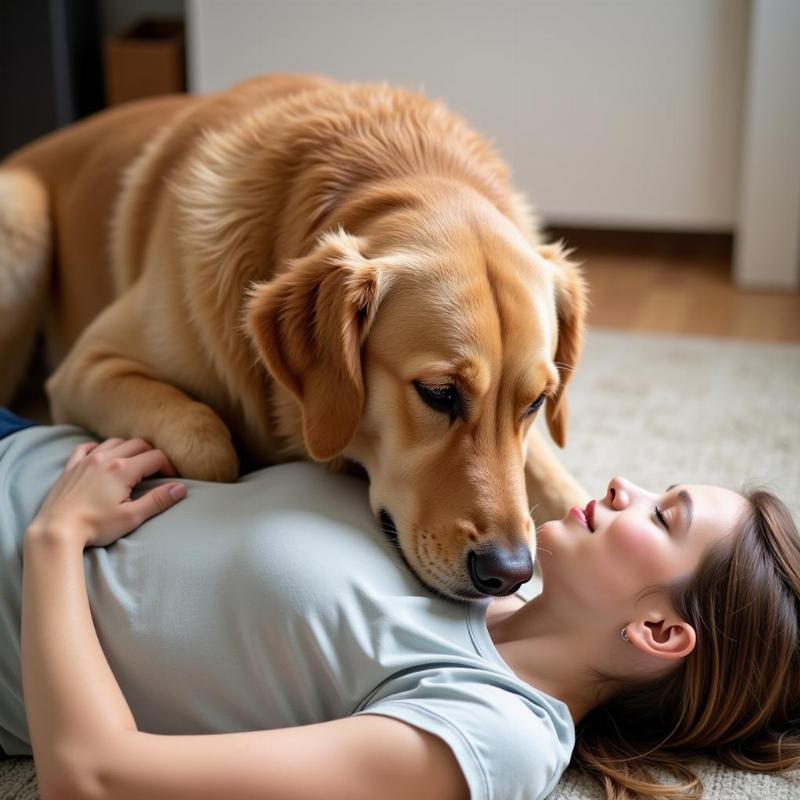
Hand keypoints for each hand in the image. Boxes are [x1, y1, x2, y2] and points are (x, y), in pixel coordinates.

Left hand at [28, 438, 186, 547]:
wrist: (55, 530)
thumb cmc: (95, 526)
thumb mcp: (132, 517)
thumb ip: (158, 500)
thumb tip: (180, 488)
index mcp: (123, 469)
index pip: (155, 457)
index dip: (169, 467)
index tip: (172, 480)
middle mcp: (105, 458)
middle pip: (138, 444)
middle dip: (152, 455)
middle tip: (156, 472)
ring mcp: (86, 460)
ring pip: (114, 442)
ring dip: (128, 449)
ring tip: (134, 465)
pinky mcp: (70, 467)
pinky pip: (85, 447)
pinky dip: (97, 448)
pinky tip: (101, 457)